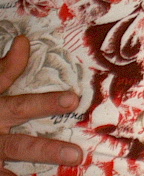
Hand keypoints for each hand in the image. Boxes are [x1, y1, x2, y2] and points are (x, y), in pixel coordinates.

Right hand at [0, 36, 82, 173]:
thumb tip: (23, 42)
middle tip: (76, 154)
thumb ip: (4, 70)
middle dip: (47, 149)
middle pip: (20, 143)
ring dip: (39, 162)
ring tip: (68, 163)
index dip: (44, 102)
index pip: (21, 104)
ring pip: (13, 160)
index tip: (73, 100)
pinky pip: (2, 173)